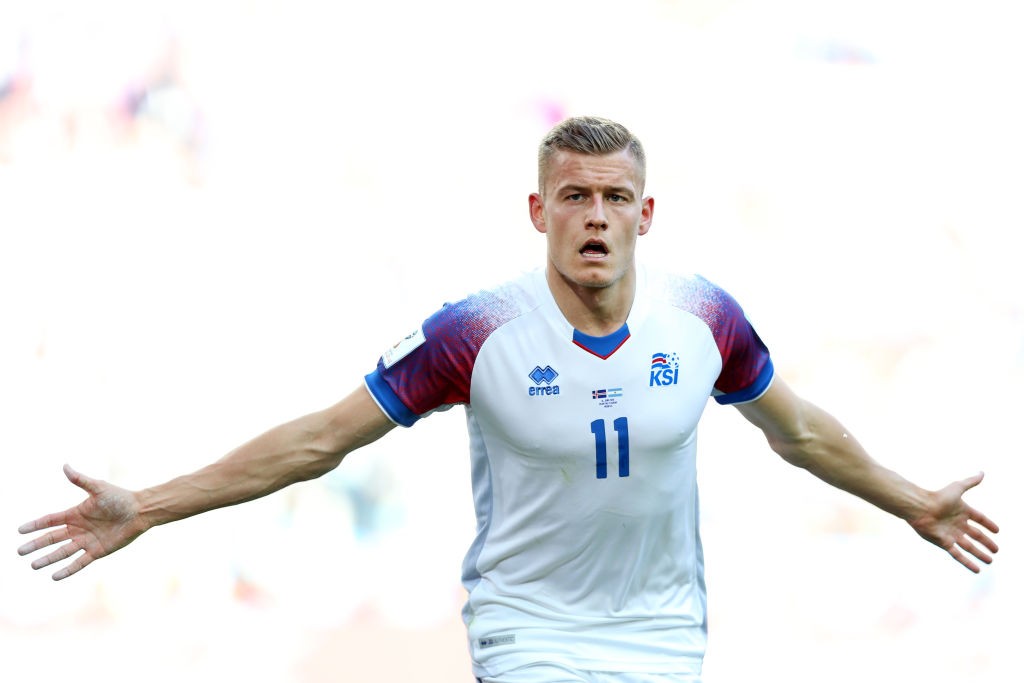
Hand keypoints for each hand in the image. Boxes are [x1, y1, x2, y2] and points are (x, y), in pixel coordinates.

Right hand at [18, 464, 147, 579]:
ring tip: (33, 565)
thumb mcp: (98, 488)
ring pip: (62, 552)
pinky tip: (55, 576)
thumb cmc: (120, 497)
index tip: (19, 530)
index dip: (35, 525)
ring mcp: (87, 541)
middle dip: (36, 545)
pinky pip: (79, 562)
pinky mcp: (97, 551)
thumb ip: (80, 480)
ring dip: (48, 559)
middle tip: (20, 551)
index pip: (50, 521)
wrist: (140, 510)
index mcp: (75, 514)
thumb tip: (65, 466)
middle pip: (52, 538)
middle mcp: (78, 529)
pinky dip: (68, 569)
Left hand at [908, 472, 998, 572]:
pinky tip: (977, 569)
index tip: (997, 530)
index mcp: (961, 511)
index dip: (988, 524)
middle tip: (996, 550)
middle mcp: (957, 524)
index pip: (979, 518)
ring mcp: (951, 534)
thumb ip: (970, 482)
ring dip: (980, 554)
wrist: (920, 507)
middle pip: (976, 535)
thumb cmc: (937, 497)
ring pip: (969, 547)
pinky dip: (968, 562)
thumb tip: (982, 472)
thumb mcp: (957, 488)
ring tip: (990, 561)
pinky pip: (958, 555)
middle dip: (986, 543)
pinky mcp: (944, 543)